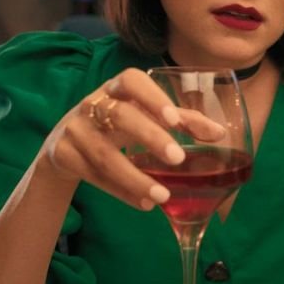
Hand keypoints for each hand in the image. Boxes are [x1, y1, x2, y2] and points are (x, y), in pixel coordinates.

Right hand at [36, 68, 224, 210]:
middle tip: (178, 159)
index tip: (174, 120)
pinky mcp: (63, 154)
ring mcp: (75, 129)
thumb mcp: (145, 117)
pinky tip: (143, 203)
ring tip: (162, 196)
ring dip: (135, 177)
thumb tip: (220, 133)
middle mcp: (93, 104)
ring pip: (104, 154)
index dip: (152, 98)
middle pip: (120, 116)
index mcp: (117, 88)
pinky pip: (93, 176)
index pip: (131, 80)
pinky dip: (120, 191)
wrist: (63, 145)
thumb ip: (182, 121)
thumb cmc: (116, 125)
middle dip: (150, 137)